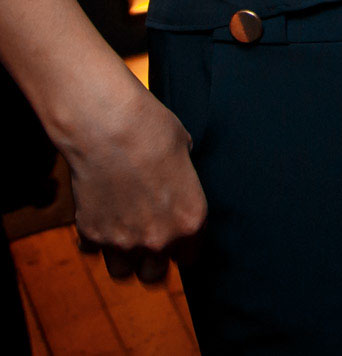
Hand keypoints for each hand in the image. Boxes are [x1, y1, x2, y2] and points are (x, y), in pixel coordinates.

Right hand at [63, 73, 207, 282]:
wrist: (107, 125)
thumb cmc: (150, 129)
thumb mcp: (183, 151)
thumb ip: (182, 181)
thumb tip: (176, 181)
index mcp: (190, 219)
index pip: (191, 256)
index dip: (182, 245)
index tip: (174, 235)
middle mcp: (158, 238)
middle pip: (155, 274)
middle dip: (152, 259)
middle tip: (147, 236)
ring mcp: (122, 240)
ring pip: (123, 271)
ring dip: (123, 256)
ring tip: (122, 232)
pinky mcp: (92, 234)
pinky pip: (93, 249)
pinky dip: (95, 237)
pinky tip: (100, 214)